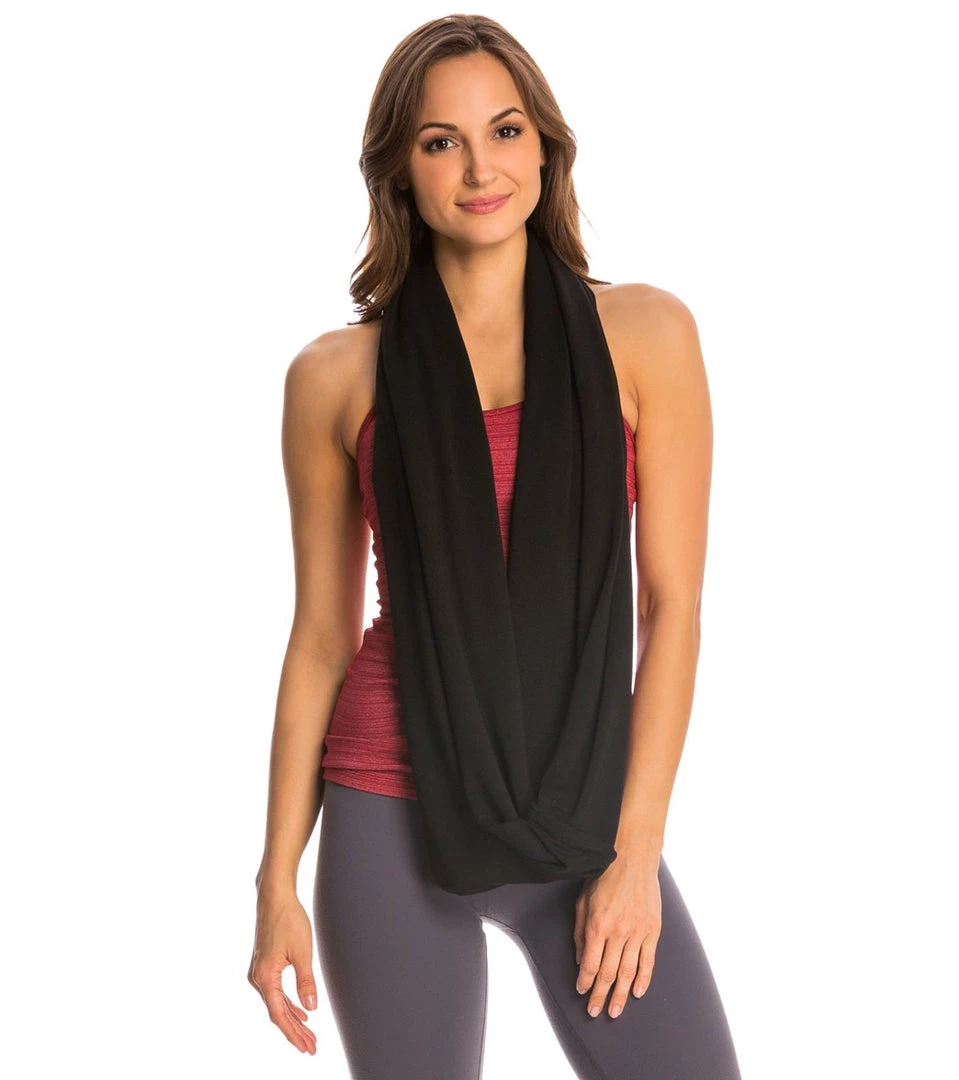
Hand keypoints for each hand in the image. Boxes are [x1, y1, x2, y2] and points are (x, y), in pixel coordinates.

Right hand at [247, 885, 318, 1054]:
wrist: (275, 897)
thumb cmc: (288, 919)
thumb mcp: (303, 951)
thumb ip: (306, 981)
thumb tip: (310, 1007)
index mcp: (265, 977)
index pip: (279, 1015)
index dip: (293, 1033)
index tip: (307, 1047)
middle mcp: (257, 978)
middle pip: (277, 1013)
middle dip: (295, 1031)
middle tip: (311, 1047)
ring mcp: (259, 972)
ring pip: (276, 1003)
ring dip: (292, 1019)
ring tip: (308, 1034)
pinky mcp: (264, 965)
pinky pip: (275, 992)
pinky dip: (288, 1004)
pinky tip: (299, 1011)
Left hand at [572, 848, 661, 1018]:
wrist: (632, 858)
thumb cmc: (604, 876)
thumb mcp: (582, 901)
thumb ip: (580, 933)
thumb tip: (581, 960)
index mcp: (598, 924)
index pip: (590, 964)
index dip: (585, 982)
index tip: (581, 991)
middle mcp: (618, 932)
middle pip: (608, 973)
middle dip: (600, 995)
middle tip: (595, 1011)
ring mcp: (638, 931)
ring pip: (628, 972)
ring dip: (621, 994)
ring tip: (615, 1010)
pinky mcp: (653, 929)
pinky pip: (648, 960)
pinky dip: (643, 979)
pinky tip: (637, 992)